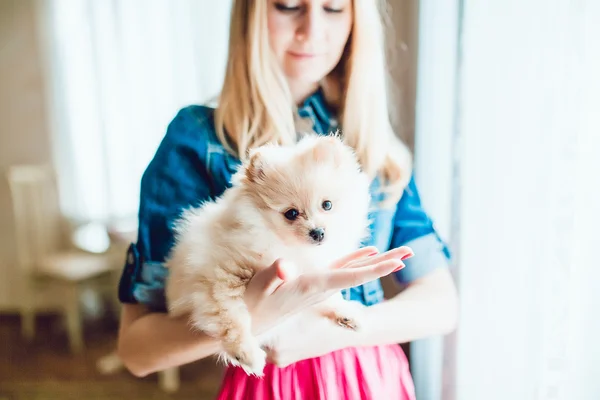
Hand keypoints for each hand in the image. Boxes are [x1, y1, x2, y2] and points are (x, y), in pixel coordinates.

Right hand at [243, 246, 413, 335]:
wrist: (253, 322)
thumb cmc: (254, 304)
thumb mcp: (260, 288)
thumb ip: (272, 277)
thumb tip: (285, 268)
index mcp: (315, 287)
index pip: (352, 277)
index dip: (375, 269)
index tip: (398, 263)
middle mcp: (324, 288)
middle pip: (363, 274)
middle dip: (387, 263)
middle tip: (411, 251)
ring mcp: (322, 285)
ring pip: (357, 270)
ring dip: (379, 261)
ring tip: (401, 252)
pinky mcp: (315, 281)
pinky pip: (344, 267)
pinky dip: (359, 259)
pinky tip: (371, 251)